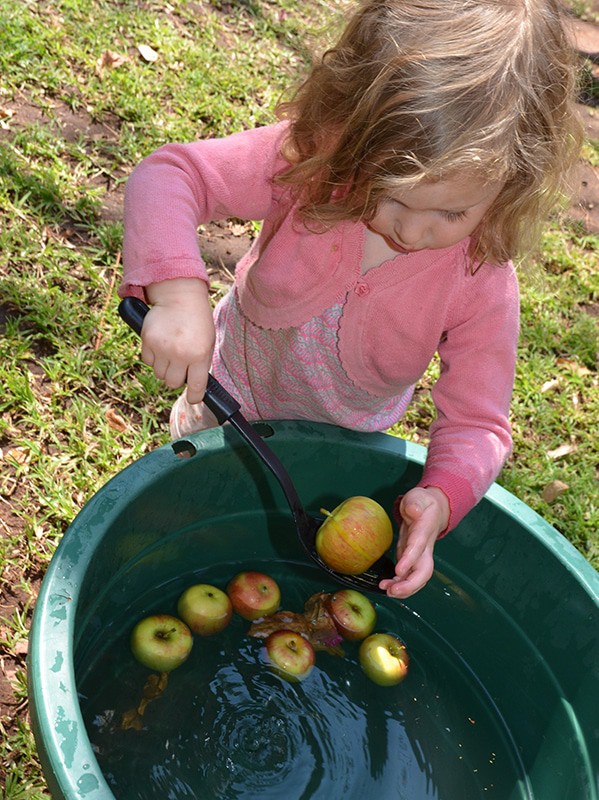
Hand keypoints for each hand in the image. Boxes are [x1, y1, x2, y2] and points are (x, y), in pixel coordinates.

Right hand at [142, 278, 214, 403]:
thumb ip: (201, 362)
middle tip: (180, 367)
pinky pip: (148, 361)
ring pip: (159, 374)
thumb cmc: (197, 320)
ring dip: (164, 368)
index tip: (193, 399)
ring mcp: (162, 348)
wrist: (179, 296)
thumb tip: (195, 385)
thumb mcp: (208, 341)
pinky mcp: (148, 341)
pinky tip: (160, 345)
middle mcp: (180, 354)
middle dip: (176, 378)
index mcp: (199, 355)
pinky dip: (153, 358)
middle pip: (172, 383)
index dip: (194, 396)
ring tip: (170, 352)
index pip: (196, 386)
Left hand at [379, 486, 449, 598]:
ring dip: (403, 588)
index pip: (418, 547)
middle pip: (423, 571)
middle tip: (392, 591)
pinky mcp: (412, 560)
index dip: (410, 560)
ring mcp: (419, 556)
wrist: (431, 510)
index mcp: (425, 530)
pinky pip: (409, 576)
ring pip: (417, 578)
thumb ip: (415, 502)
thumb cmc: (422, 503)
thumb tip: (412, 510)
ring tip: (387, 590)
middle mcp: (425, 547)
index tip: (399, 570)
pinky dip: (400, 584)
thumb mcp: (418, 497)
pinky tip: (387, 586)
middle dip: (410, 584)